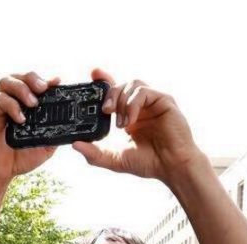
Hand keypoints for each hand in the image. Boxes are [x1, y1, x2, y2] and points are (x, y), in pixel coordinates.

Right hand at [0, 72, 60, 182]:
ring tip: (33, 103)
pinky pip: (0, 101)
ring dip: (21, 88)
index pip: (32, 83)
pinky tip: (22, 119)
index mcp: (25, 106)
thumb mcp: (46, 145)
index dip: (44, 78)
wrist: (5, 173)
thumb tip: (71, 124)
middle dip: (32, 78)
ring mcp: (1, 110)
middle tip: (43, 88)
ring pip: (5, 82)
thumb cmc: (22, 158)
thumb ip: (55, 133)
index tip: (57, 81)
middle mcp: (12, 103)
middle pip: (17, 75)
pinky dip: (12, 106)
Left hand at [72, 68, 203, 185]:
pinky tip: (129, 121)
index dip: (103, 80)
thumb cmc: (148, 163)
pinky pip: (143, 92)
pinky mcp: (163, 100)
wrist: (171, 167)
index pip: (114, 92)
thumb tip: (74, 145)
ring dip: (121, 100)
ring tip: (120, 123)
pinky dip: (132, 104)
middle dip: (109, 94)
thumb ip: (94, 154)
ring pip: (132, 84)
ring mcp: (153, 102)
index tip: (92, 74)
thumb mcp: (115, 159)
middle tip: (105, 111)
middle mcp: (140, 106)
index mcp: (129, 115)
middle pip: (121, 85)